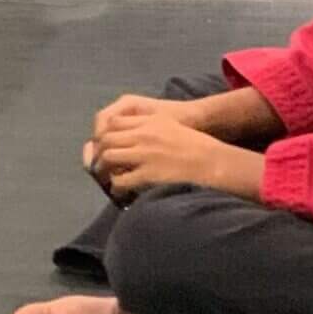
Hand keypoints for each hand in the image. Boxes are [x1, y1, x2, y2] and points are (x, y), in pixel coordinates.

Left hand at [87, 103, 235, 197]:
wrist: (214, 163)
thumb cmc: (197, 147)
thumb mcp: (171, 127)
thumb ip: (150, 128)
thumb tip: (132, 141)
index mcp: (149, 121)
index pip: (112, 122)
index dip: (103, 135)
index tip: (103, 147)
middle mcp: (143, 134)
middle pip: (105, 139)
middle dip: (98, 154)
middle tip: (100, 167)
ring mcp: (144, 154)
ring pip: (107, 158)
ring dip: (103, 171)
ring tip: (108, 180)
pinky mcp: (148, 174)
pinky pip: (120, 181)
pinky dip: (116, 188)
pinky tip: (121, 193)